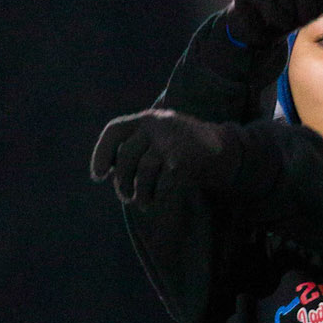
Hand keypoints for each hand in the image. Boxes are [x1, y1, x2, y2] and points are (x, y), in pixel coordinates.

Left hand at [89, 107, 238, 205]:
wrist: (224, 150)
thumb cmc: (187, 148)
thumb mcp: (161, 138)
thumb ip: (139, 148)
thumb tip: (109, 172)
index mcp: (147, 118)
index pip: (114, 131)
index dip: (101, 154)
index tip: (98, 176)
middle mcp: (156, 125)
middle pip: (126, 156)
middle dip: (121, 181)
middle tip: (125, 196)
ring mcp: (169, 142)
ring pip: (142, 172)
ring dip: (139, 193)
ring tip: (142, 203)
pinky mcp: (181, 160)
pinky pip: (160, 183)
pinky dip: (156, 196)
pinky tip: (156, 201)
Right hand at [226, 0, 322, 47]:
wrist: (257, 21)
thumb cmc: (290, 9)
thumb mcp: (314, 5)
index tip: (316, 13)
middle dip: (307, 12)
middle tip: (301, 22)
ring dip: (290, 17)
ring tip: (288, 22)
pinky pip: (267, 2)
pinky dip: (276, 19)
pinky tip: (276, 23)